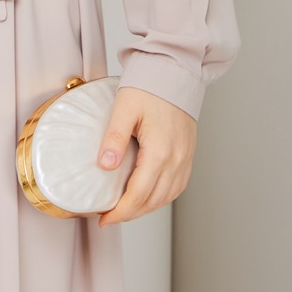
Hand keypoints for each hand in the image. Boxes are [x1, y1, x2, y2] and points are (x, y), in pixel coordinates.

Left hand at [96, 86, 196, 226]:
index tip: (103, 219)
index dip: (120, 212)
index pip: (138, 195)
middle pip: (153, 201)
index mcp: (160, 152)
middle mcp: (177, 160)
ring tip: (125, 210)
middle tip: (109, 218)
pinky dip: (161, 197)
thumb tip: (105, 165)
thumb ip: (114, 138)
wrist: (176, 71)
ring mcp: (185, 158)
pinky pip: (177, 186)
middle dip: (130, 214)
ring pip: (166, 197)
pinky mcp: (188, 154)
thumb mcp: (125, 108)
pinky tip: (148, 195)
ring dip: (145, 208)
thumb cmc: (150, 85)